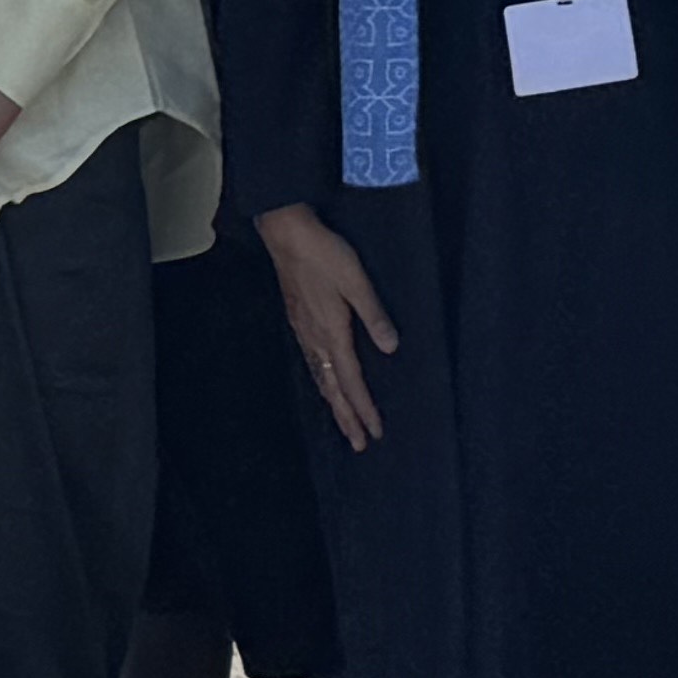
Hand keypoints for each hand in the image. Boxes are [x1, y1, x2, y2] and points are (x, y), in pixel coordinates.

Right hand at [258, 202, 399, 450]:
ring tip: (343, 422)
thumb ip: (374, 316)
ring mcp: (303, 331)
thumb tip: (391, 348)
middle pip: (333, 389)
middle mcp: (315, 339)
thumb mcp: (356, 281)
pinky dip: (320, 381)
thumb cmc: (324, 254)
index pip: (352, 381)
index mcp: (332, 333)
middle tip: (359, 443)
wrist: (286, 234)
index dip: (364, 408)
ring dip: (333, 403)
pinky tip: (322, 379)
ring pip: (319, 378)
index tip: (375, 432)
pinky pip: (311, 363)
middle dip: (347, 417)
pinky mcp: (297, 320)